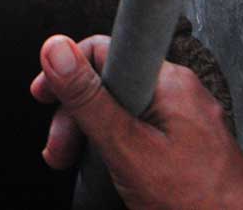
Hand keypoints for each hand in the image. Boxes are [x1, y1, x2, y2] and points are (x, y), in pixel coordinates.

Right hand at [30, 35, 242, 209]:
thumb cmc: (198, 203)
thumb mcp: (127, 148)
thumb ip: (89, 99)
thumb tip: (56, 49)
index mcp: (167, 82)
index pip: (105, 51)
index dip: (68, 71)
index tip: (44, 94)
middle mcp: (178, 92)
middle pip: (108, 84)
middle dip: (75, 116)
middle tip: (59, 150)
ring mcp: (184, 118)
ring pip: (121, 110)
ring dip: (91, 135)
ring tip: (75, 165)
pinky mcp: (185, 141)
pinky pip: (139, 128)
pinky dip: (115, 145)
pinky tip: (107, 169)